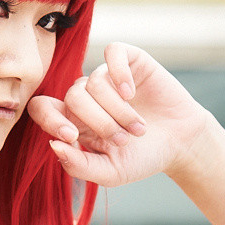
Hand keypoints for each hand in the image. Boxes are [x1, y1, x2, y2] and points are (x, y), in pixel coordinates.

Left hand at [28, 42, 211, 186]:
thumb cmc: (141, 158)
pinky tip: (132, 93)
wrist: (182, 144)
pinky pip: (113, 53)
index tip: (72, 137)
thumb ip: (79, 165)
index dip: (50, 120)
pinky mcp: (130, 61)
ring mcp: (107, 77)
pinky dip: (120, 73)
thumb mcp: (110, 172)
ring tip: (138, 129)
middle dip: (98, 122)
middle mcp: (85, 95)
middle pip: (73, 97)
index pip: (42, 107)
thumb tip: (53, 145)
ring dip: (118, 111)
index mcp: (72, 119)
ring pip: (95, 82)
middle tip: (122, 141)